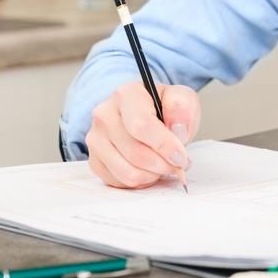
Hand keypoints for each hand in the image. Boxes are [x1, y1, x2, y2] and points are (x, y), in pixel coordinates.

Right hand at [85, 81, 200, 188]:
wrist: (147, 114)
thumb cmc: (164, 107)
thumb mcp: (182, 98)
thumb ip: (182, 108)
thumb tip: (177, 130)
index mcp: (126, 95)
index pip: (141, 125)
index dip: (165, 145)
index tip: (181, 156)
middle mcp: (105, 115)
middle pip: (136, 153)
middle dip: (163, 164)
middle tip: (178, 164)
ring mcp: (96, 139)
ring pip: (128, 173)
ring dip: (153, 175)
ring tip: (163, 165)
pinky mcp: (95, 160)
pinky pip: (120, 182)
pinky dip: (140, 181)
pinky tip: (148, 169)